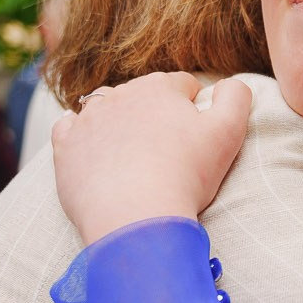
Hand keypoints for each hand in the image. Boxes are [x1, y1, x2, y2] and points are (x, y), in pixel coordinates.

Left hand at [51, 72, 252, 243]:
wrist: (135, 219)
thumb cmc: (185, 177)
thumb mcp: (229, 133)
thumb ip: (236, 97)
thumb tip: (229, 83)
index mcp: (159, 87)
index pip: (183, 86)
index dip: (195, 111)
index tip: (196, 140)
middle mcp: (119, 94)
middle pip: (144, 97)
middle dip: (156, 118)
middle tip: (169, 156)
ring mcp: (88, 119)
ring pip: (107, 110)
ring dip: (120, 125)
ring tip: (134, 159)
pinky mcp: (65, 146)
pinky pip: (69, 128)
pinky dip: (81, 135)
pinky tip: (95, 153)